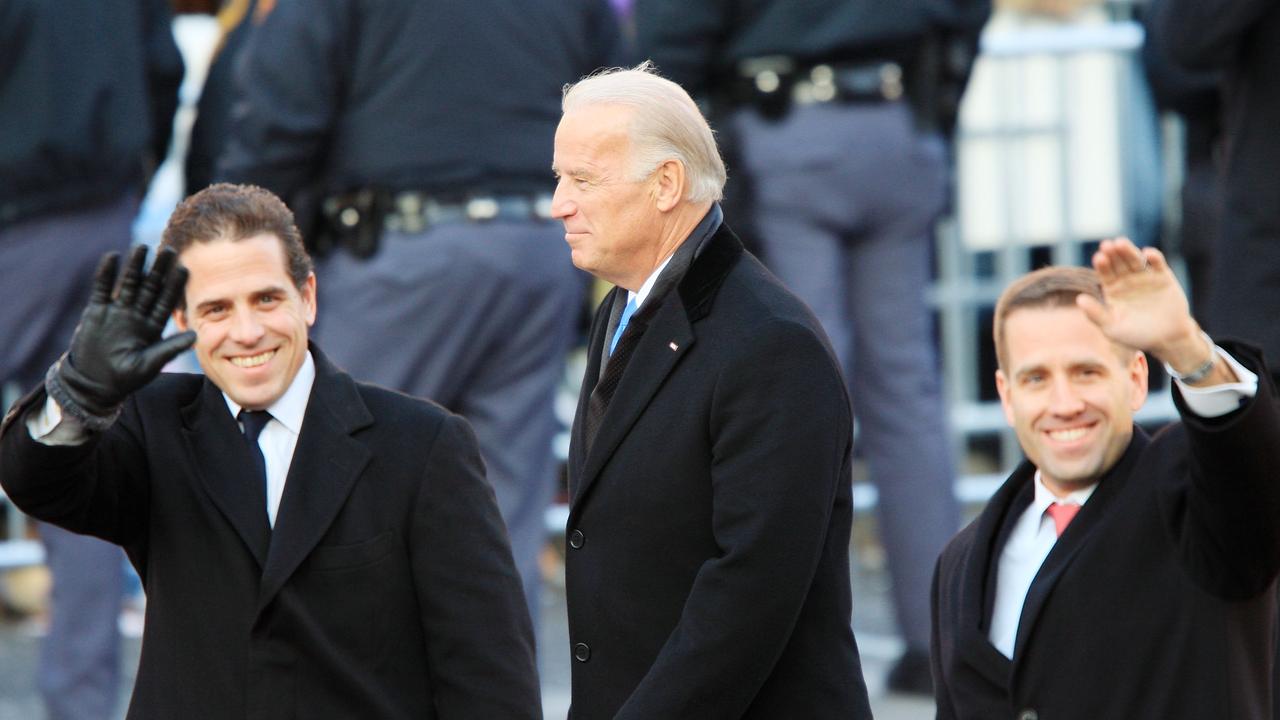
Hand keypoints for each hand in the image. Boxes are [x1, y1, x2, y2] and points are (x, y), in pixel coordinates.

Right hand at [47, 246, 196, 428]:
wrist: (94, 383)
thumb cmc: (125, 378)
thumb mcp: (150, 363)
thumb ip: (170, 348)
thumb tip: (195, 336)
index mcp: (153, 326)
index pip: (167, 301)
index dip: (175, 286)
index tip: (185, 269)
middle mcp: (137, 315)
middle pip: (150, 288)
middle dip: (159, 270)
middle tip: (169, 250)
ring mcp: (117, 311)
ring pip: (128, 284)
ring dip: (134, 266)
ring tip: (142, 247)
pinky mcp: (96, 311)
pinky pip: (102, 289)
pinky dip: (106, 274)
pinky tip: (113, 257)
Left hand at [1075, 237, 1208, 371]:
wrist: (1166, 339)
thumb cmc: (1135, 335)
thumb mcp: (1112, 327)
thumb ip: (1096, 314)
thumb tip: (1078, 300)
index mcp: (1112, 288)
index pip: (1105, 272)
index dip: (1102, 264)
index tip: (1099, 258)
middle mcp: (1127, 279)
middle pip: (1118, 262)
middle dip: (1113, 253)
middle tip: (1107, 245)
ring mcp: (1145, 276)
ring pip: (1135, 259)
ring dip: (1128, 250)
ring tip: (1121, 243)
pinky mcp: (1163, 277)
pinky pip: (1157, 264)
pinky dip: (1153, 257)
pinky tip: (1147, 253)